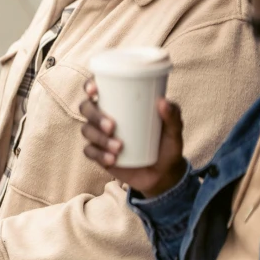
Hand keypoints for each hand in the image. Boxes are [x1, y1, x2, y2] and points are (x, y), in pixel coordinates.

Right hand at [80, 80, 187, 198]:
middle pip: (86, 108)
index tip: (95, 91)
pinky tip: (112, 159)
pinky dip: (99, 155)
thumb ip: (173, 116)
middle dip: (95, 115)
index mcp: (118, 102)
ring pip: (87, 130)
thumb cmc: (167, 145)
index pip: (96, 88)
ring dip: (99, 138)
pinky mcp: (99, 155)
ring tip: (119, 147)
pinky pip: (90, 152)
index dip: (90, 86)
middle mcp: (104, 116)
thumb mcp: (173, 131)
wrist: (164, 174)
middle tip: (112, 126)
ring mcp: (100, 136)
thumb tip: (162, 102)